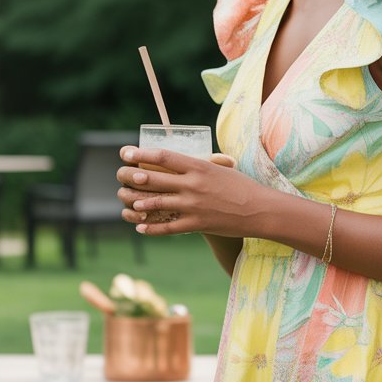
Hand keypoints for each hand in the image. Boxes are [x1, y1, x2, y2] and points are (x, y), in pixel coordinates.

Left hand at [116, 147, 263, 237]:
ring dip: (139, 203)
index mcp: (199, 167)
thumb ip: (202, 165)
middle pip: (154, 179)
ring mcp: (194, 206)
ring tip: (130, 202)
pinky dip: (152, 228)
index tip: (126, 153)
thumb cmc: (243, 187)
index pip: (163, 157)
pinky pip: (168, 227)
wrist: (260, 210)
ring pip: (157, 203)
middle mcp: (193, 185)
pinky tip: (141, 227)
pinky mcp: (197, 224)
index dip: (141, 154)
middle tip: (121, 175)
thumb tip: (187, 159)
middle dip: (133, 177)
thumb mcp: (222, 169)